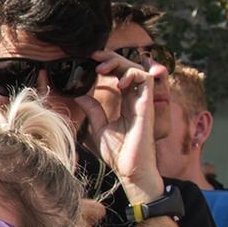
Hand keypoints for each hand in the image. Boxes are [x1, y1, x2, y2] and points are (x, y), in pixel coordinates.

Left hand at [76, 51, 162, 202]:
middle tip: (95, 56)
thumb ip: (93, 111)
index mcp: (127, 104)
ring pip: (138, 69)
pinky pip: (146, 80)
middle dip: (113, 57)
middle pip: (130, 68)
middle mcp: (137, 100)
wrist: (131, 170)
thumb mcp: (99, 129)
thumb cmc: (118, 154)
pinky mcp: (148, 106)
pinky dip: (132, 74)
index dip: (110, 64)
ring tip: (102, 69)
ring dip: (120, 63)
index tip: (91, 60)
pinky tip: (118, 82)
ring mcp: (144, 102)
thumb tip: (80, 96)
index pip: (121, 76)